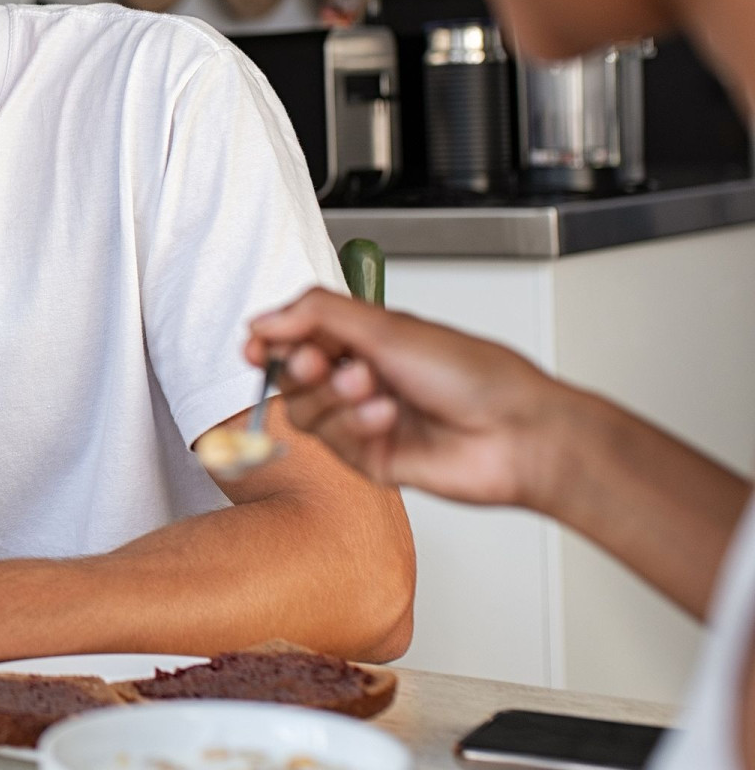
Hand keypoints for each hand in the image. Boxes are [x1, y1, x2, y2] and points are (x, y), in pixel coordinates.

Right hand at [246, 288, 572, 509]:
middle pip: (292, 375)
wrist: (516, 432)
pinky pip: (333, 443)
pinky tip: (387, 416)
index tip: (257, 344)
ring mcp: (364, 418)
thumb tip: (263, 320)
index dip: (271, 340)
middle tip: (319, 362)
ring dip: (333, 396)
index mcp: (366, 337)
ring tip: (369, 387)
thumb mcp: (388, 326)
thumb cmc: (477, 375)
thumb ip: (317, 315)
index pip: (297, 335)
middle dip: (303, 367)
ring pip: (306, 411)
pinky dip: (355, 425)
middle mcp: (362, 376)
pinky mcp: (371, 458)